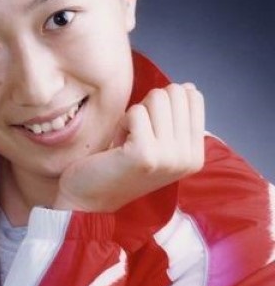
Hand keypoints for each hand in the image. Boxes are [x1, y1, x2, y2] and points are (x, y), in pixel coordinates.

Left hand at [54, 83, 204, 212]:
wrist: (89, 198)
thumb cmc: (119, 166)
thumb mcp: (159, 143)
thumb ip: (176, 117)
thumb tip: (189, 87)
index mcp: (196, 155)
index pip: (193, 97)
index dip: (164, 104)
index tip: (149, 131)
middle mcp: (188, 158)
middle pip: (175, 93)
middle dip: (149, 107)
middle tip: (136, 136)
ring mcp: (169, 157)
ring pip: (156, 98)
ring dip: (134, 116)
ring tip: (126, 142)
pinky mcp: (145, 154)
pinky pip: (135, 112)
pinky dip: (121, 125)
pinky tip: (117, 148)